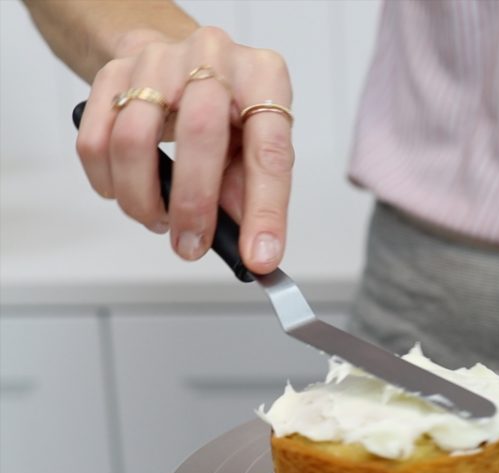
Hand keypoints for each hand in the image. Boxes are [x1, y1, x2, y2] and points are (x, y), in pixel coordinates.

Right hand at [76, 26, 293, 272]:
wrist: (183, 58)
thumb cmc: (229, 108)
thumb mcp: (255, 141)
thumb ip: (252, 189)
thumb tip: (248, 243)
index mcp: (263, 76)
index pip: (269, 149)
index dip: (265, 210)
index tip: (260, 256)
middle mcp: (213, 57)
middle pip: (198, 134)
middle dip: (193, 205)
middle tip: (191, 246)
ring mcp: (158, 60)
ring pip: (134, 139)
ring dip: (142, 199)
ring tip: (158, 220)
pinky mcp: (112, 72)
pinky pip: (95, 140)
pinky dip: (107, 182)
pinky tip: (126, 193)